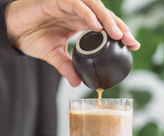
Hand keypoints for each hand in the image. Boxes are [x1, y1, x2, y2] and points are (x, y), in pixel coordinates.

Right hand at [5, 0, 140, 86]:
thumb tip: (77, 82)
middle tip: (131, 42)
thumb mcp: (54, 56)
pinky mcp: (55, 1)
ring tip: (118, 35)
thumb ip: (67, 67)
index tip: (132, 46)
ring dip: (107, 20)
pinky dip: (86, 14)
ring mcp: (67, 5)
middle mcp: (77, 12)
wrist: (14, 30)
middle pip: (104, 15)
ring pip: (93, 6)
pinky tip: (95, 26)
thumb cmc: (33, 37)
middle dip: (120, 28)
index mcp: (79, 23)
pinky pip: (75, 4)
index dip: (119, 34)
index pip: (105, 27)